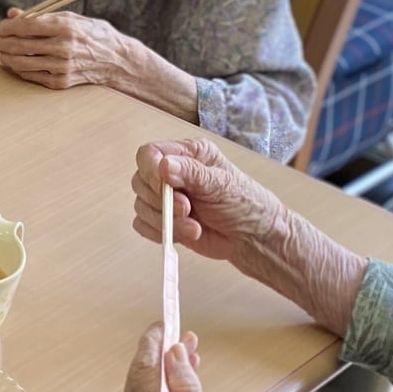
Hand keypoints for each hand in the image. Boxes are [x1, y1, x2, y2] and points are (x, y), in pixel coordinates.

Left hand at [0, 8, 142, 90]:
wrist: (116, 60)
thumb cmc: (91, 34)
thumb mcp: (71, 17)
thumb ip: (40, 16)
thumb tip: (12, 13)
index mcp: (65, 27)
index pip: (26, 26)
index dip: (7, 27)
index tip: (0, 27)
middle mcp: (63, 47)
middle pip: (20, 46)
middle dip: (1, 43)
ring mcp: (61, 66)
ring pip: (21, 63)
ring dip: (6, 58)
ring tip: (2, 53)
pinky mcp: (61, 82)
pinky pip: (31, 76)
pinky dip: (20, 69)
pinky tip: (17, 64)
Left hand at [111, 323, 224, 391]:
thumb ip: (187, 388)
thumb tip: (175, 353)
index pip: (144, 367)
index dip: (153, 342)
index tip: (164, 323)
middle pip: (139, 375)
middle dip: (160, 354)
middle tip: (183, 337)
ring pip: (139, 389)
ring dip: (160, 372)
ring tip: (188, 358)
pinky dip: (156, 391)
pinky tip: (176, 385)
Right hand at [131, 138, 286, 263]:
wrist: (252, 237)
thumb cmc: (245, 204)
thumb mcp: (222, 183)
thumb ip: (192, 173)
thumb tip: (163, 165)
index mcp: (188, 154)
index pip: (150, 154)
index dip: (150, 169)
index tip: (164, 185)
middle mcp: (172, 173)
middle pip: (140, 181)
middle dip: (163, 200)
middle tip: (188, 209)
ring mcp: (165, 198)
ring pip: (141, 206)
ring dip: (166, 221)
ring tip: (194, 226)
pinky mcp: (162, 220)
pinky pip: (142, 225)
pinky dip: (160, 232)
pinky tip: (184, 233)